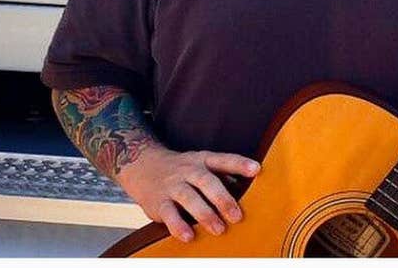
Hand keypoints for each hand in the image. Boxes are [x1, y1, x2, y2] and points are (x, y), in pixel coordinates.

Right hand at [115, 144, 259, 241]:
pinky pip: (169, 214)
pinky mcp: (159, 201)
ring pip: (188, 197)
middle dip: (222, 199)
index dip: (239, 164)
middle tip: (237, 216)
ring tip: (218, 229)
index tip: (256, 169)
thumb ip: (222, 178)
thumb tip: (250, 194)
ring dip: (204, 214)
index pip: (222, 160)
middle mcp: (187, 170)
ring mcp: (172, 185)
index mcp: (201, 161)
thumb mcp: (200, 165)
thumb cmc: (181, 170)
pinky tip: (189, 236)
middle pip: (206, 181)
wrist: (141, 165)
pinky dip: (178, 225)